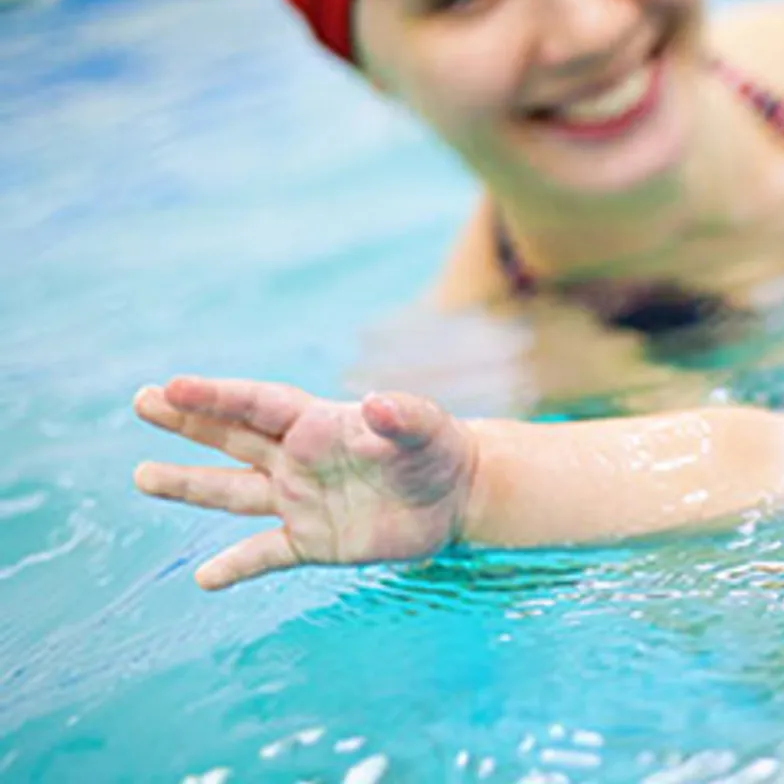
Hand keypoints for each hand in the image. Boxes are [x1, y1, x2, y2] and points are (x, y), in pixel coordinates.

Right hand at [133, 377, 476, 588]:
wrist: (459, 495)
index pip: (258, 406)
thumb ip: (402, 416)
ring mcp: (301, 500)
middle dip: (188, 421)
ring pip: (234, 492)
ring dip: (189, 485)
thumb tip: (376, 404)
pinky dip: (236, 566)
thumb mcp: (427, 428)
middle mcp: (298, 459)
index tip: (172, 387)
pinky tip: (204, 580)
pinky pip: (265, 555)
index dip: (217, 396)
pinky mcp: (314, 541)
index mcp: (319, 424)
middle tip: (141, 401)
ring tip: (142, 476)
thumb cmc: (440, 449)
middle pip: (233, 437)